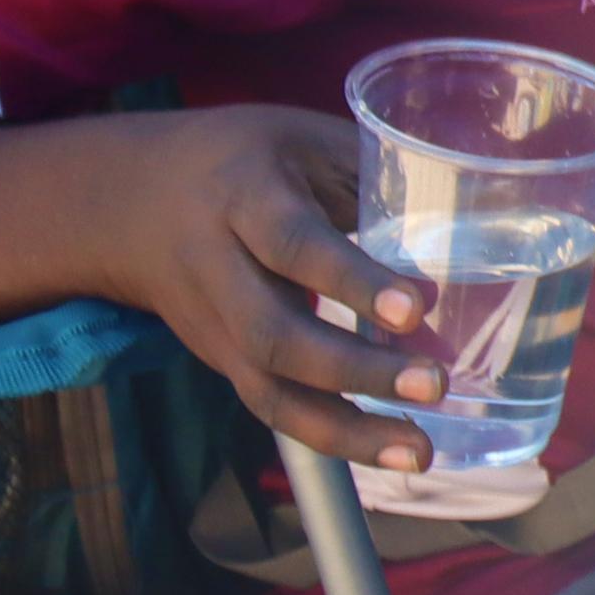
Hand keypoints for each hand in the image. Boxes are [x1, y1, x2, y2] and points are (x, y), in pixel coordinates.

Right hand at [88, 107, 447, 469]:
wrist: (121, 203)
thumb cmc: (242, 161)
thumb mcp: (301, 142)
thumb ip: (374, 178)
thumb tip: (473, 227)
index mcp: (243, 198)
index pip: (294, 246)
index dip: (352, 281)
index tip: (416, 309)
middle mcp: (217, 269)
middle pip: (276, 335)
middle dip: (357, 370)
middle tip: (436, 384)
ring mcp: (214, 326)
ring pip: (269, 390)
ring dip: (348, 431)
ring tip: (421, 452)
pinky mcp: (221, 361)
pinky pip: (272, 408)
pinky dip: (333, 438)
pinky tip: (393, 452)